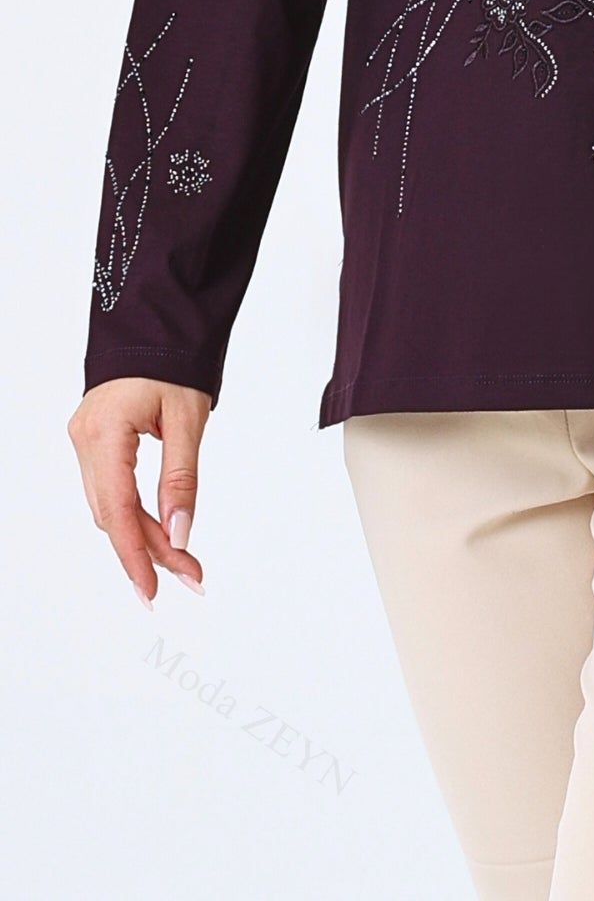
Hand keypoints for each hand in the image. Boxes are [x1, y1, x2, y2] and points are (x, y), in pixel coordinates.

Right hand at [67, 378, 211, 607]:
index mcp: (104, 432)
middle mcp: (85, 440)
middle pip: (113, 514)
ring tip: (181, 559)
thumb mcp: (187, 419)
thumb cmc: (172, 360)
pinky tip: (159, 529)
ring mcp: (84, 440)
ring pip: (111, 505)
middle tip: (189, 574)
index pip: (117, 510)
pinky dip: (135, 511)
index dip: (135, 555)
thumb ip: (181, 478)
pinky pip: (110, 488)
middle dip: (149, 549)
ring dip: (144, 534)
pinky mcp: (93, 440)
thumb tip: (180, 533)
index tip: (152, 590)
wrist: (156, 324)